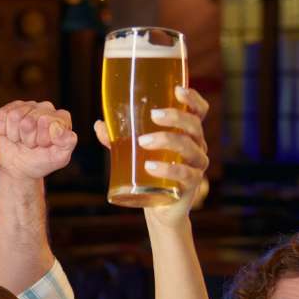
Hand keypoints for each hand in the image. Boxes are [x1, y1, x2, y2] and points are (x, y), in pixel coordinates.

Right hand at [0, 100, 78, 183]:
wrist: (19, 168)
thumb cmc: (42, 161)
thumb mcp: (59, 158)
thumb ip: (67, 143)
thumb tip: (57, 128)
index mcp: (61, 118)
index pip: (47, 121)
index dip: (42, 138)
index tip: (43, 146)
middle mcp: (46, 107)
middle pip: (29, 120)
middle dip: (28, 139)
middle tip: (31, 145)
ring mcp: (27, 106)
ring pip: (14, 117)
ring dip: (15, 135)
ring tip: (22, 140)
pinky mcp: (10, 108)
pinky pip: (2, 116)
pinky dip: (4, 130)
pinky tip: (11, 135)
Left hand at [95, 85, 210, 224]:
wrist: (160, 208)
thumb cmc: (151, 174)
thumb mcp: (134, 153)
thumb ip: (118, 139)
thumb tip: (99, 125)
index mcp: (187, 134)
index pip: (199, 111)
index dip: (192, 99)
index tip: (177, 90)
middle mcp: (197, 146)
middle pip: (194, 125)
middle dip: (175, 117)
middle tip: (153, 115)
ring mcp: (196, 166)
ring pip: (189, 147)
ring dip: (167, 139)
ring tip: (143, 142)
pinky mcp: (191, 185)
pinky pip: (185, 174)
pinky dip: (168, 169)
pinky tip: (151, 166)